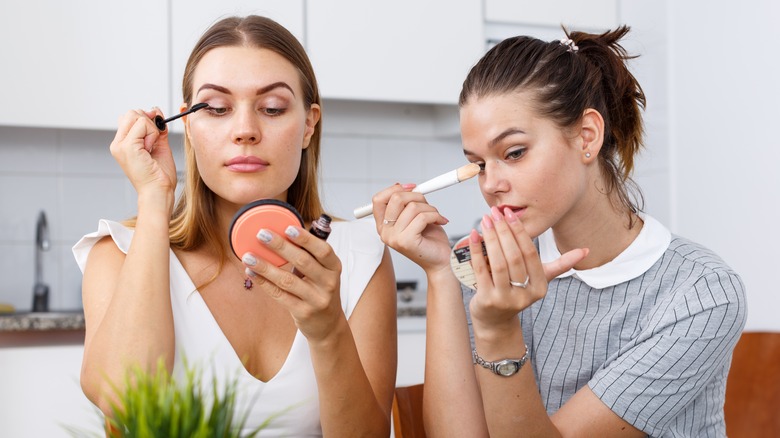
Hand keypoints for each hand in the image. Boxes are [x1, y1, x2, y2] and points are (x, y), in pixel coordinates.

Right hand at [109, 109, 176, 202]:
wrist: (159, 191)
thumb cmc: (159, 175)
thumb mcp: (159, 145)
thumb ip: (157, 129)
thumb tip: (156, 110)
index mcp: (122, 144)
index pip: (130, 117)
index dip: (146, 119)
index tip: (156, 131)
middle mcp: (118, 144)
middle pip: (131, 113)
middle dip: (149, 122)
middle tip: (153, 142)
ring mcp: (120, 145)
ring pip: (136, 115)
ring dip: (151, 128)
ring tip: (151, 147)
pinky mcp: (127, 147)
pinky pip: (143, 124)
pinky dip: (153, 133)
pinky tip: (151, 148)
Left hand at [241, 225, 343, 342]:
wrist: (328, 325)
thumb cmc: (321, 290)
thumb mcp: (324, 272)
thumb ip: (310, 255)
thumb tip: (284, 231)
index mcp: (334, 268)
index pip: (323, 250)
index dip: (306, 239)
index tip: (288, 228)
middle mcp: (328, 283)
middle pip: (303, 262)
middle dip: (280, 246)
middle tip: (262, 234)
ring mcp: (316, 299)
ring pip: (287, 280)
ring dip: (265, 266)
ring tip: (248, 256)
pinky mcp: (303, 312)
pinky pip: (280, 295)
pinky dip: (264, 283)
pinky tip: (251, 273)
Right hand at [370, 183, 450, 272]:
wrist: (440, 261)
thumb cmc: (430, 240)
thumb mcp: (415, 216)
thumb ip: (408, 204)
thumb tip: (409, 188)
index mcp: (383, 225)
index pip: (378, 200)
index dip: (394, 189)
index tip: (411, 188)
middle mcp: (385, 232)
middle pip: (396, 199)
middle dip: (417, 196)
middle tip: (427, 204)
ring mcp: (394, 238)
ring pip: (412, 207)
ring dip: (430, 208)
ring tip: (436, 216)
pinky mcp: (406, 241)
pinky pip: (422, 217)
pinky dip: (435, 215)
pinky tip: (440, 221)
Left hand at [468, 207, 587, 334]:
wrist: (496, 322)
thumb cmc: (517, 293)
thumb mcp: (540, 281)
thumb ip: (560, 265)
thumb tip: (585, 250)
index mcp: (540, 287)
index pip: (530, 254)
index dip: (520, 233)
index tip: (510, 214)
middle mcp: (524, 295)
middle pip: (514, 257)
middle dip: (504, 231)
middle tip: (495, 213)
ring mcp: (505, 300)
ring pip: (499, 263)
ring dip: (491, 238)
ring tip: (485, 220)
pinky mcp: (486, 301)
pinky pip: (481, 271)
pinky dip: (476, 251)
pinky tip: (474, 235)